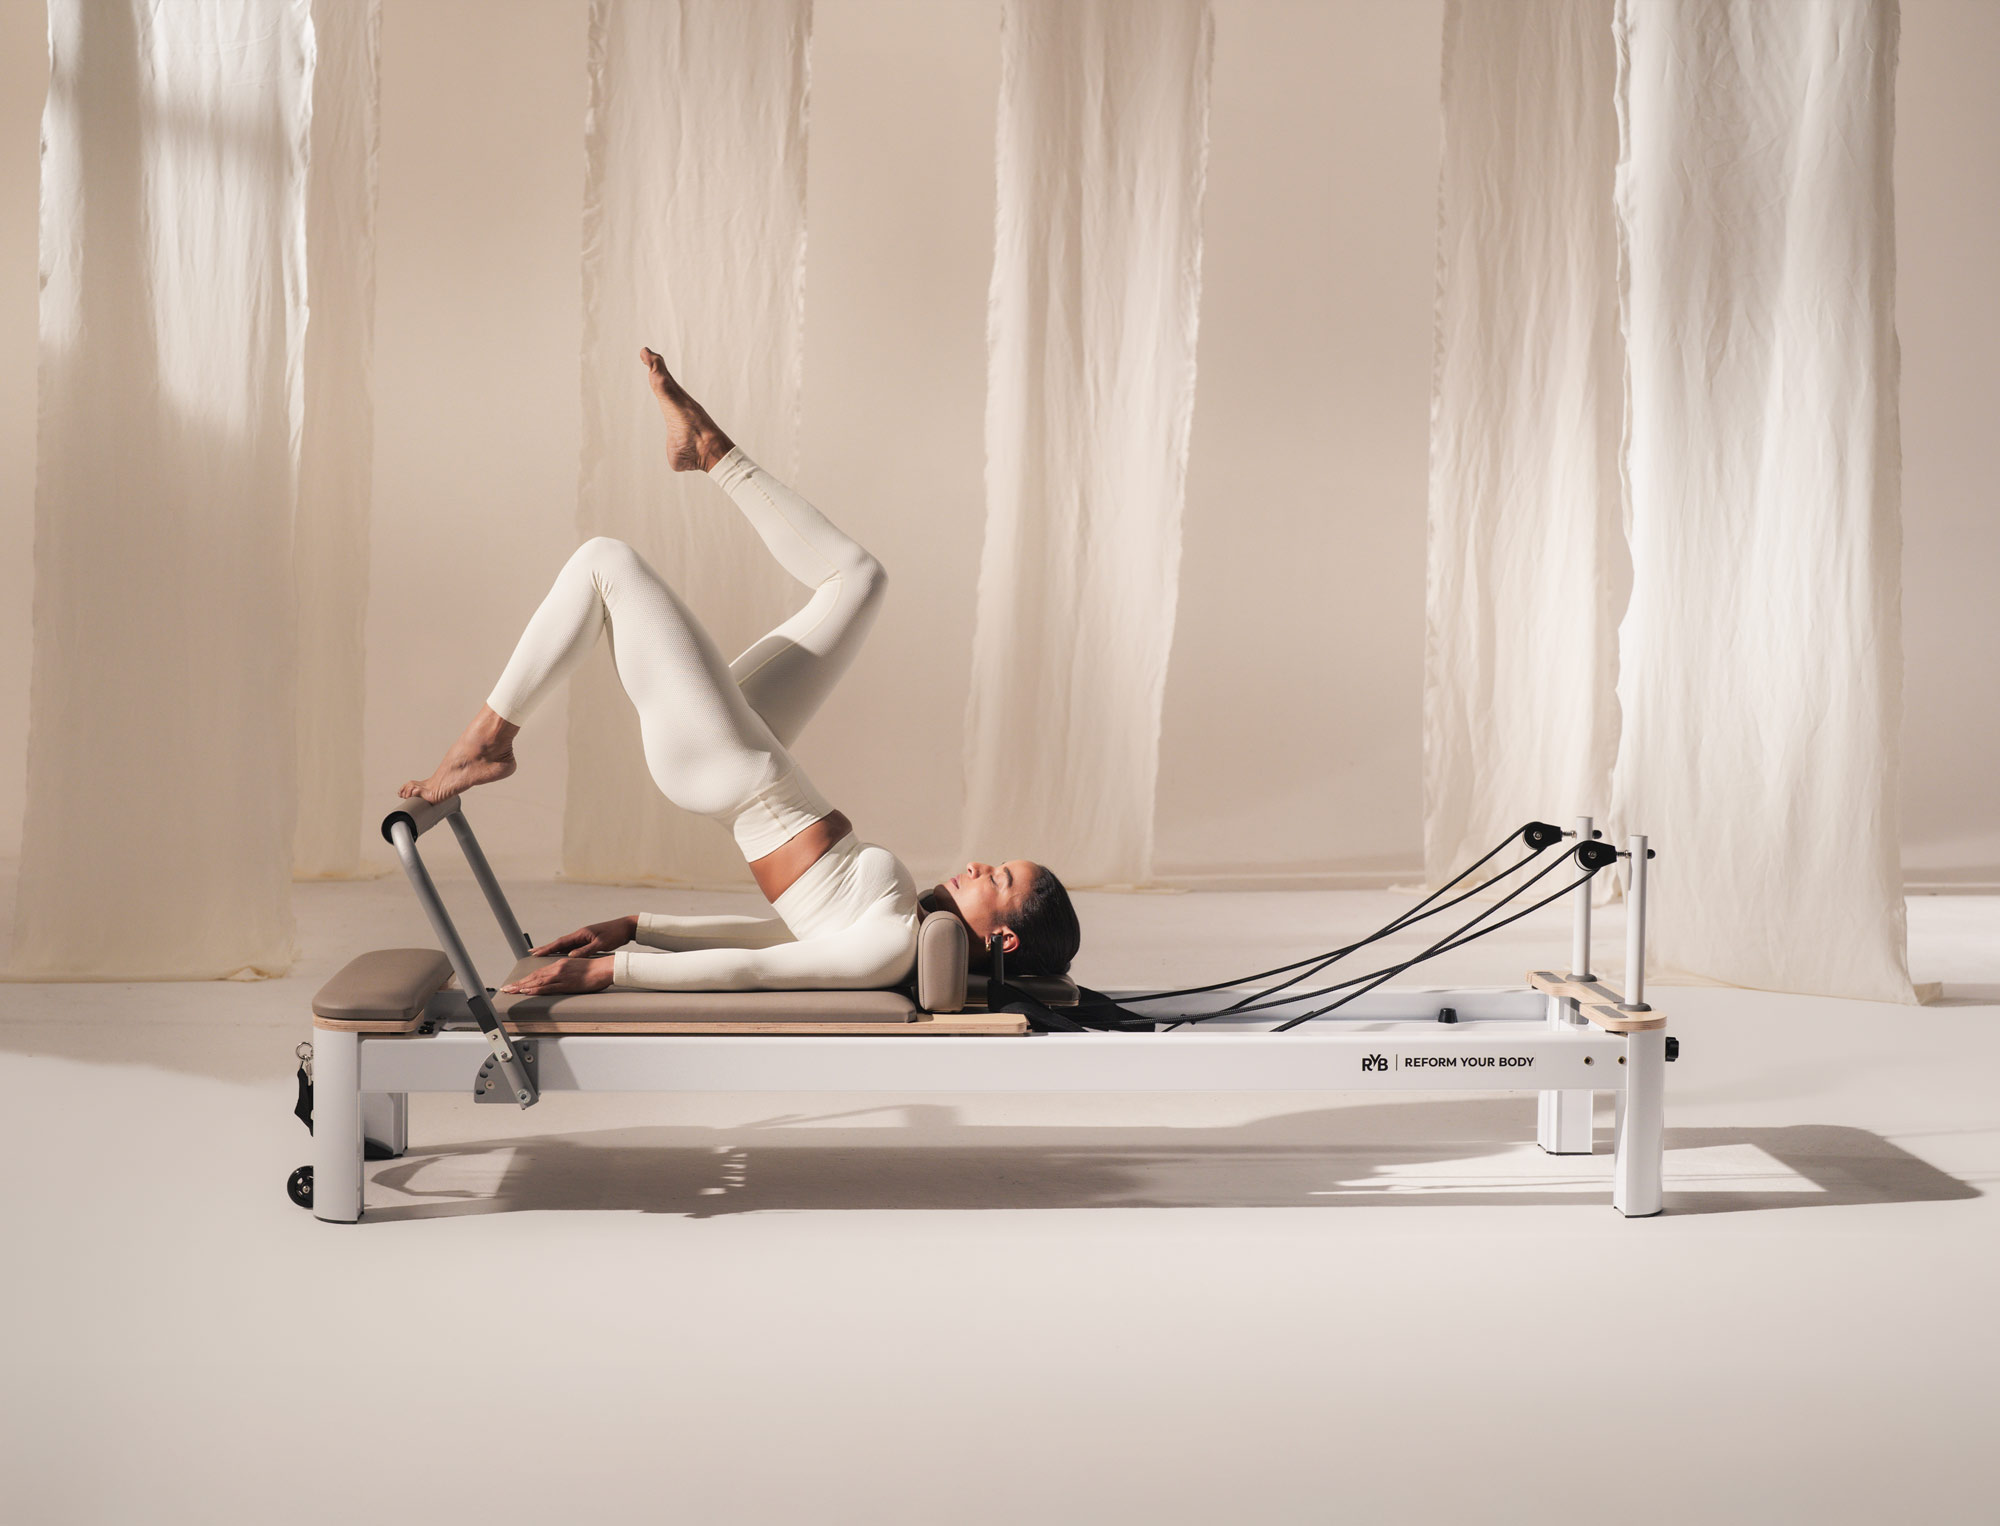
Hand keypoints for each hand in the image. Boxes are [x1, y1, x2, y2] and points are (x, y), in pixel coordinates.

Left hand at [500, 957, 615, 995]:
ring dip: (522, 987)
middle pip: (534, 977)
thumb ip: (565, 973)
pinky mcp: (567, 984)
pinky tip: (527, 991)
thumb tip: (556, 981)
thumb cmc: (594, 969)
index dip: (525, 979)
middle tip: (506, 989)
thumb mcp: (576, 968)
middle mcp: (558, 968)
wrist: (605, 968)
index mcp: (560, 964)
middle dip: (518, 984)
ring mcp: (561, 976)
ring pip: (537, 982)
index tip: (515, 984)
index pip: (538, 973)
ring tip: (511, 991)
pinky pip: (548, 987)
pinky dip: (536, 989)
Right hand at [529, 915, 637, 957]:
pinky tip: (560, 955)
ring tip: (541, 954)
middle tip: (532, 952)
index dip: (547, 948)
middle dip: (545, 948)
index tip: (535, 952)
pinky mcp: (588, 940)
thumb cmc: (615, 934)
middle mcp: (580, 935)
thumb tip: (570, 956)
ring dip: (553, 950)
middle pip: (559, 943)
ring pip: (565, 945)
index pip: (560, 942)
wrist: (626, 927)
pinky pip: (572, 947)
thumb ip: (586, 950)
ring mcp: (584, 937)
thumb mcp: (601, 944)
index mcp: (581, 934)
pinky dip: (564, 951)